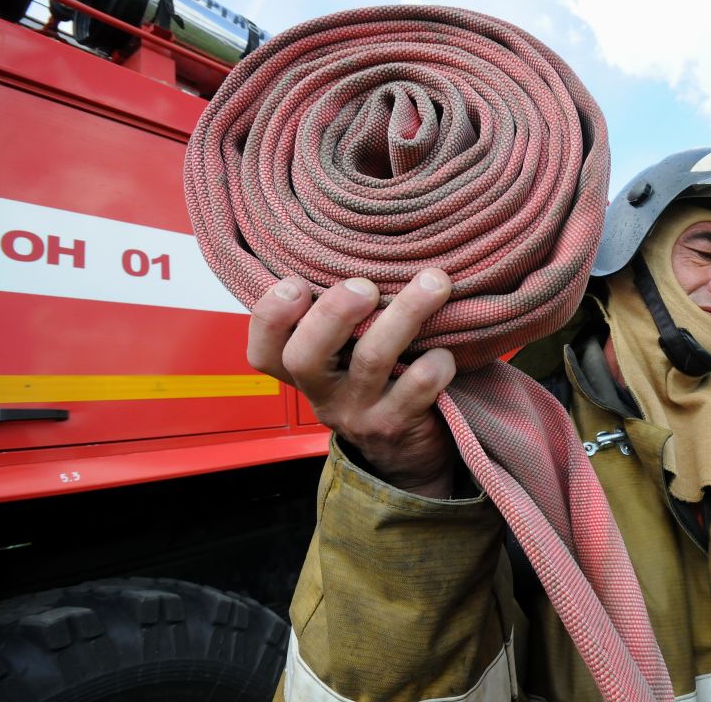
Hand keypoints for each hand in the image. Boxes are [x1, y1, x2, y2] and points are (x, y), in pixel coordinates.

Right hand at [247, 271, 457, 497]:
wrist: (408, 456)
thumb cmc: (379, 384)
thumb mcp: (347, 359)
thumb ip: (342, 321)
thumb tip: (365, 253)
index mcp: (305, 371)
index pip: (264, 350)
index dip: (269, 317)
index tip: (294, 283)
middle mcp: (323, 394)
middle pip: (305, 356)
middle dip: (333, 313)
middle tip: (364, 284)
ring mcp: (359, 412)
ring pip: (372, 360)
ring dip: (404, 316)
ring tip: (434, 283)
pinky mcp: (398, 425)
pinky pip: (416, 387)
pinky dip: (435, 363)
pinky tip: (446, 351)